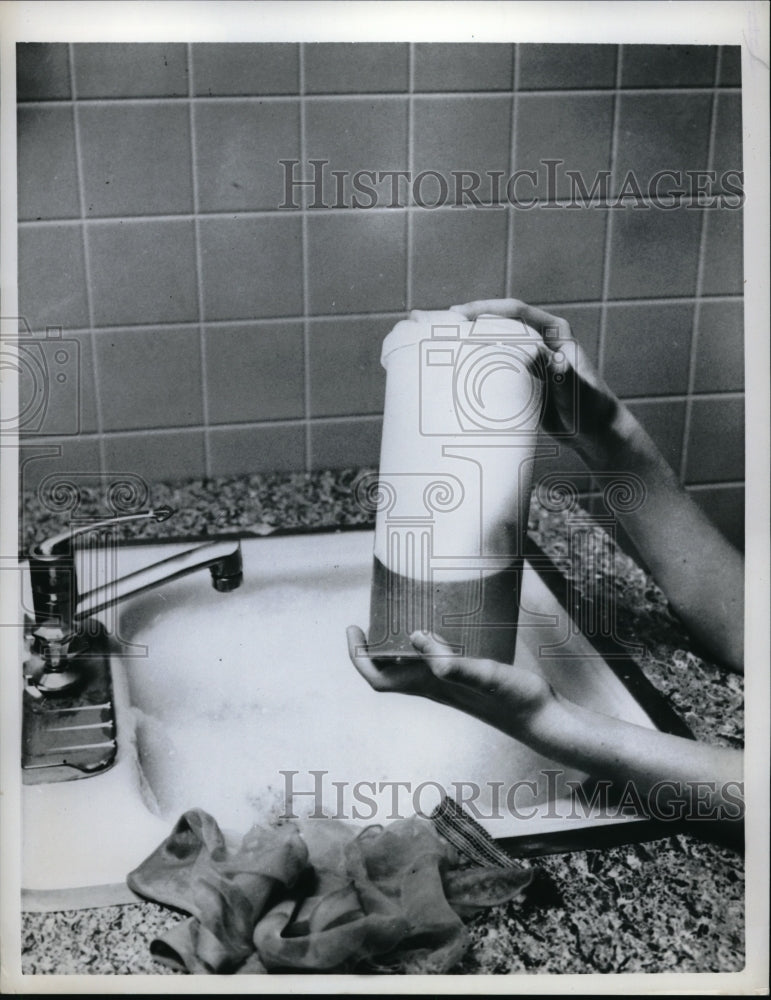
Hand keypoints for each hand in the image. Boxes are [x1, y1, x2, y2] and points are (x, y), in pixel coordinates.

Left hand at [346, 626, 558, 743]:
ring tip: (398, 617)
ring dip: (398, 645)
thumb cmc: (515, 701)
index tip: (354, 629)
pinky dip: (427, 643)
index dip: (360, 657)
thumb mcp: (485, 676)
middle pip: (389, 671)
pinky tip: (440, 628)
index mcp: (431, 687)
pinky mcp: (467, 677)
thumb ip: (454, 664)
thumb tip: (419, 642)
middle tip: (372, 617)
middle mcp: (435, 686)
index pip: (379, 678)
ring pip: (411, 665)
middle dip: (374, 647)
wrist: (543, 719)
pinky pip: (435, 659)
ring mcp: (450, 683)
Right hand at [450, 298, 626, 466]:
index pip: (517, 312)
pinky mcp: (522, 380)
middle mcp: (540, 342)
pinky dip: (474, 367)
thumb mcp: (578, 392)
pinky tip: (454, 371)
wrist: (597, 434)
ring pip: (493, 344)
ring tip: (438, 343)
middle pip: (499, 324)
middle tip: (438, 325)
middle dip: (468, 322)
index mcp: (556, 333)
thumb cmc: (593, 410)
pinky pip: (494, 368)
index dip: (487, 310)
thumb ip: (564, 374)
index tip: (460, 314)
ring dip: (467, 343)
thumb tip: (551, 358)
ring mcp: (529, 361)